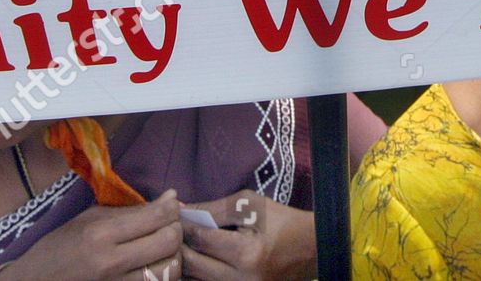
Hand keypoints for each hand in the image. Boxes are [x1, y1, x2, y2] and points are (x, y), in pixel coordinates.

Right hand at [2, 191, 181, 280]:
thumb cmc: (59, 247)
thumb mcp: (89, 219)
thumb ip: (131, 211)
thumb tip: (171, 199)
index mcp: (101, 234)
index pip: (156, 217)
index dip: (171, 207)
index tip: (170, 204)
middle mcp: (111, 263)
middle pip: (169, 243)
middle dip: (176, 229)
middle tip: (170, 224)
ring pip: (170, 270)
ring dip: (173, 255)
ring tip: (163, 247)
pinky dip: (162, 273)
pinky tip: (154, 263)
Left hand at [180, 190, 314, 280]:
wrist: (310, 249)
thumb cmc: (281, 221)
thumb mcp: (251, 206)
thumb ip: (214, 209)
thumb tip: (181, 211)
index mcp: (247, 254)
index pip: (200, 239)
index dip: (182, 225)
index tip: (172, 215)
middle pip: (191, 265)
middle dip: (177, 245)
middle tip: (169, 230)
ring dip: (182, 263)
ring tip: (178, 245)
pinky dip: (195, 275)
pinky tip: (194, 261)